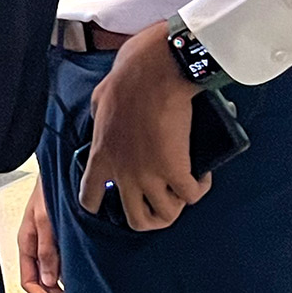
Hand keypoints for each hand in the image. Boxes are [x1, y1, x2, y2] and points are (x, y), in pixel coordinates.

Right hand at [17, 175, 64, 292]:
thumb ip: (47, 249)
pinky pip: (64, 260)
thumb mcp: (46, 219)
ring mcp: (50, 240)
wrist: (64, 167)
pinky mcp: (63, 235)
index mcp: (27, 242)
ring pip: (54, 272)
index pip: (29, 280)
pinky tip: (83, 275)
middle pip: (42, 280)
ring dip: (64, 285)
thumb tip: (49, 279)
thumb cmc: (48, 187)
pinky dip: (71, 271)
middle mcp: (38, 244)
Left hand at [78, 22, 209, 230]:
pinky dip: (200, 188)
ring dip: (177, 204)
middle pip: (135, 219)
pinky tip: (202, 176)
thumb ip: (99, 118)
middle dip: (151, 218)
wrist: (152, 73)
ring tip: (183, 189)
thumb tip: (103, 116)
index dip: (98, 205)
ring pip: (166, 216)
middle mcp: (122, 173)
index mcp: (101, 156)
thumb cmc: (126, 79)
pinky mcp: (175, 171)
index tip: (107, 205)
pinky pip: (191, 196)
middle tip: (161, 203)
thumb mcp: (99, 102)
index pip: (89, 197)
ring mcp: (148, 175)